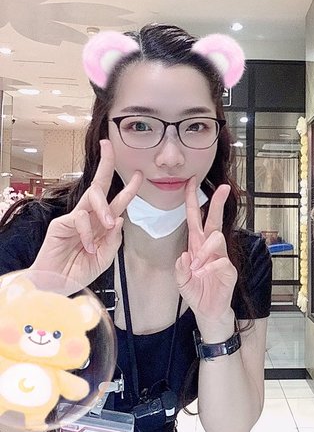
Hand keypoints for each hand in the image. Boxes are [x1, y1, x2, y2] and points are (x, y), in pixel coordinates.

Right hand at [32, 140, 141, 290]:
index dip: (128, 188)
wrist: (57, 286)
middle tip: (109, 146)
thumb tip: (120, 218)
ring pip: (92, 198)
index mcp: (101, 223)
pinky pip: (79, 218)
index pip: (116, 201)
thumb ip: (114, 239)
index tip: (139, 173)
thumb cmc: (79, 271)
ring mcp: (74, 218)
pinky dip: (88, 232)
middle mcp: (88, 216)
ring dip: (105, 208)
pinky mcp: (61, 224)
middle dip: (105, 164)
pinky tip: (87, 246)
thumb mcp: (105, 257)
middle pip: (98, 185)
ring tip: (109, 223)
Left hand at [175, 177, 236, 334]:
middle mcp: (210, 247)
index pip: (195, 219)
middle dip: (218, 202)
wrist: (208, 311)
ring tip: (196, 268)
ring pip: (216, 238)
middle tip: (223, 187)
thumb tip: (185, 256)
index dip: (192, 201)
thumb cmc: (196, 292)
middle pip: (214, 219)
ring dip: (204, 250)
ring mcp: (221, 256)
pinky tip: (202, 275)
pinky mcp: (228, 269)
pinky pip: (220, 260)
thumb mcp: (181, 281)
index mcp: (197, 245)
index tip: (192, 182)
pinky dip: (209, 267)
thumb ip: (180, 269)